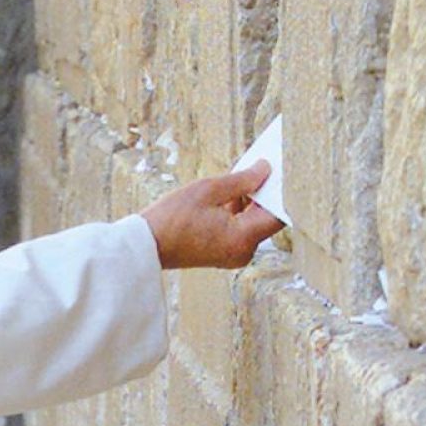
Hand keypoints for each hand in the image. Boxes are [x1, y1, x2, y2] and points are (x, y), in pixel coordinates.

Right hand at [140, 160, 283, 269]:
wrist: (146, 245)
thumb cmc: (172, 218)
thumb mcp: (208, 190)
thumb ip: (242, 180)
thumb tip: (265, 170)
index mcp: (243, 238)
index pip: (278, 214)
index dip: (279, 190)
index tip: (275, 171)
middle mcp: (244, 252)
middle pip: (266, 219)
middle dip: (261, 194)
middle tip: (253, 169)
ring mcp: (234, 255)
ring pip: (252, 224)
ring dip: (247, 203)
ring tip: (232, 183)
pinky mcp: (224, 254)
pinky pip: (239, 231)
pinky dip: (236, 214)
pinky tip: (222, 199)